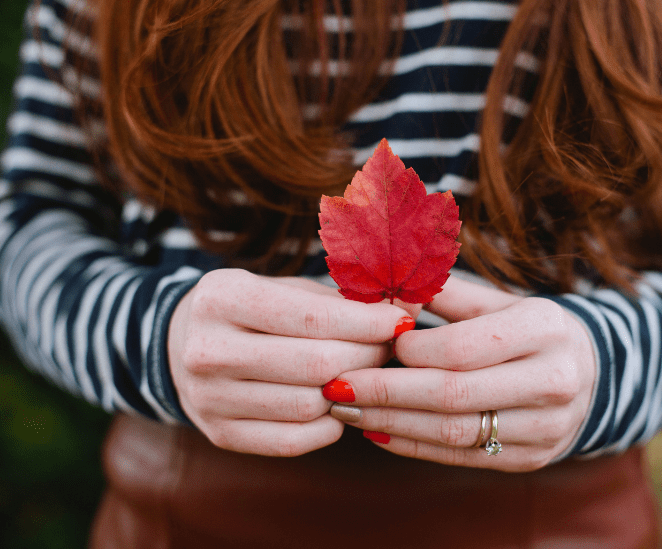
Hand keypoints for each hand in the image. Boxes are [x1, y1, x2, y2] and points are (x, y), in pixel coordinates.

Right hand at [168, 269, 415, 456]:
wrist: (183, 342)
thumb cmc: (253, 309)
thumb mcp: (285, 287)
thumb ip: (340, 299)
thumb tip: (411, 306)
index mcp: (223, 298)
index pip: (314, 318)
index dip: (369, 322)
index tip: (402, 321)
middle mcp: (207, 350)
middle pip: (316, 365)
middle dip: (367, 357)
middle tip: (389, 349)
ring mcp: (208, 398)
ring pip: (307, 406)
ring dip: (352, 393)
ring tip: (366, 374)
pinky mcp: (219, 433)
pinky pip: (291, 441)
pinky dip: (328, 427)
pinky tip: (337, 406)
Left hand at [326, 277, 596, 471]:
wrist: (588, 374)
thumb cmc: (527, 328)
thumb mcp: (498, 300)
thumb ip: (444, 293)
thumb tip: (381, 290)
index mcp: (544, 327)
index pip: (464, 346)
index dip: (411, 351)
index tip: (374, 344)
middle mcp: (553, 380)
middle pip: (454, 394)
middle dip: (386, 392)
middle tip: (336, 386)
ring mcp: (546, 427)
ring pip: (454, 432)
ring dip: (391, 423)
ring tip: (346, 411)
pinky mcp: (531, 458)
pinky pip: (462, 456)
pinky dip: (413, 445)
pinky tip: (378, 431)